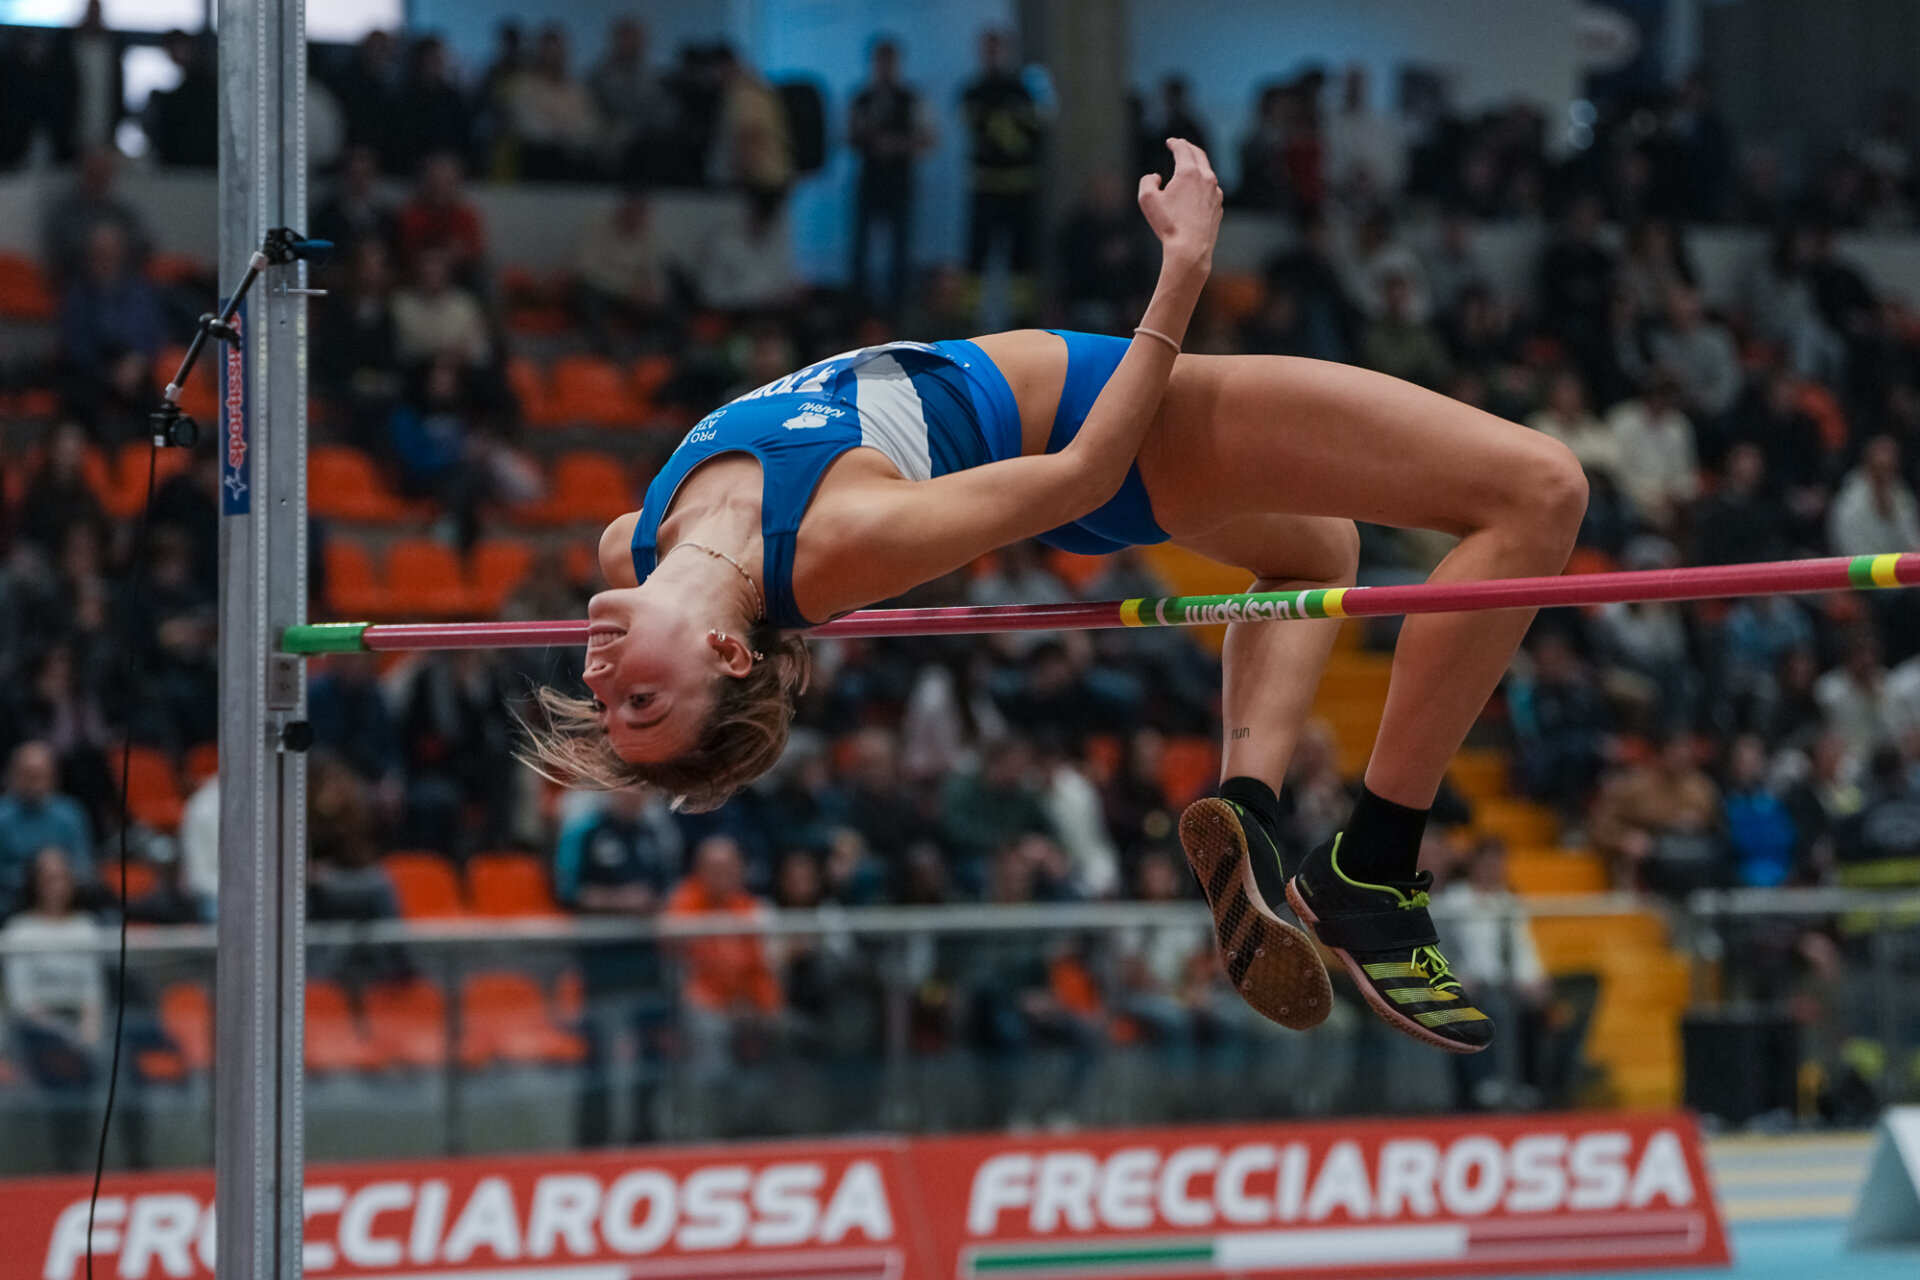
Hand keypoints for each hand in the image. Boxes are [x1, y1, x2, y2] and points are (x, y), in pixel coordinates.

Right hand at [1138, 138, 1222, 268]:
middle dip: (1189, 148)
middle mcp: (1206, 178)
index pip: (1183, 148)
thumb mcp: (1146, 199)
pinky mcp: (1218, 206)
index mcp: (1189, 172)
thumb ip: (1147, 181)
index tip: (1170, 142)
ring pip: (1207, 172)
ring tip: (1189, 168)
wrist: (1190, 249)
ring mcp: (1215, 192)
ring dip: (1197, 166)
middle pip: (1199, 155)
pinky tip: (1195, 191)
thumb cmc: (1167, 225)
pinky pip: (1211, 189)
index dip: (1175, 143)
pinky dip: (1202, 184)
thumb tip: (1157, 177)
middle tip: (1181, 146)